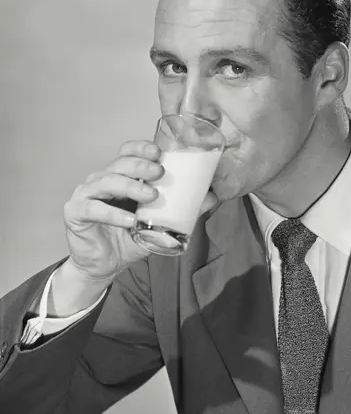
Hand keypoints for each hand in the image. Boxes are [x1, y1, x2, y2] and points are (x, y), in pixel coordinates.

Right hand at [63, 140, 217, 280]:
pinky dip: (113, 213)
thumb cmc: (128, 238)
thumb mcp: (159, 223)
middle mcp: (101, 180)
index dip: (141, 147)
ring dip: (130, 186)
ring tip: (151, 196)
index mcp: (119, 176)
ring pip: (106, 181)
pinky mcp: (76, 212)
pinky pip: (94, 208)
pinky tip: (129, 220)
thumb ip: (182, 209)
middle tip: (160, 173)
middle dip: (141, 165)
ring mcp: (86, 194)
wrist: (104, 266)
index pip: (127, 151)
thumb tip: (212, 197)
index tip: (159, 152)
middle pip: (118, 163)